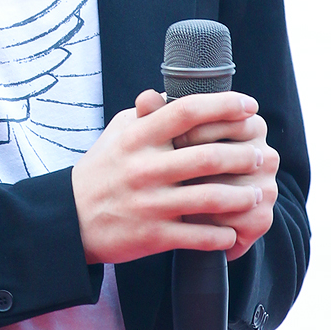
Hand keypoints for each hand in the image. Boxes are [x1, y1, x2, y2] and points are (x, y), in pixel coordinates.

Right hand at [70, 89, 265, 264]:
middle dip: (244, 155)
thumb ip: (147, 114)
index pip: (187, 111)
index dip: (224, 105)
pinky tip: (233, 231)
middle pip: (209, 155)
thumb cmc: (100, 169)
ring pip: (211, 198)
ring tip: (256, 194)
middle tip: (260, 156)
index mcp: (138, 137)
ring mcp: (150, 203)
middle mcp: (145, 167)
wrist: (70, 218)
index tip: (249, 106)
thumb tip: (171, 93)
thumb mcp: (118, 133)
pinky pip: (199, 236)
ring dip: (241, 197)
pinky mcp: (153, 235)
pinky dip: (222, 236)